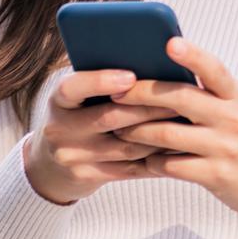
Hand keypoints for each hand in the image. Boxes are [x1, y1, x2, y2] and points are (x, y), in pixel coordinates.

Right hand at [23, 67, 180, 204]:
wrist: (51, 164)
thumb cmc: (77, 115)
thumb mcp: (78, 96)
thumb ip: (102, 81)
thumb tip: (149, 61)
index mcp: (58, 100)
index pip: (73, 88)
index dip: (101, 81)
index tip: (131, 77)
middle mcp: (60, 129)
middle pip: (108, 118)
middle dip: (147, 108)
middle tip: (180, 98)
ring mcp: (72, 157)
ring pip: (125, 146)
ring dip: (158, 135)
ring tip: (186, 122)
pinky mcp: (88, 177)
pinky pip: (129, 170)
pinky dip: (155, 159)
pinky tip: (177, 149)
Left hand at [110, 37, 237, 228]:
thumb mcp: (237, 107)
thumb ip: (209, 89)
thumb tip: (165, 65)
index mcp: (236, 96)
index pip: (214, 69)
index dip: (193, 55)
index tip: (169, 43)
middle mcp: (232, 118)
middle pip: (180, 99)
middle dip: (142, 94)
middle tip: (116, 93)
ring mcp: (224, 147)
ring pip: (168, 134)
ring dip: (136, 131)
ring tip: (118, 128)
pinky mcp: (215, 175)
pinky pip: (172, 165)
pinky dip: (151, 161)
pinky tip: (140, 158)